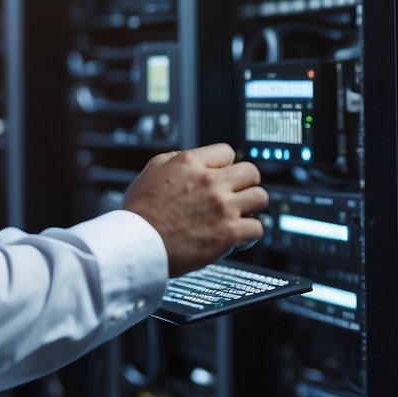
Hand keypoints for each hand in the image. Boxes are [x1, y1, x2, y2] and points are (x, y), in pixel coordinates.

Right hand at [121, 143, 267, 276]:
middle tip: (238, 195)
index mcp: (191, 163)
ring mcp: (222, 207)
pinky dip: (251, 233)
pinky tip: (240, 236)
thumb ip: (174, 158)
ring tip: (242, 215)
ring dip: (253, 207)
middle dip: (246, 184)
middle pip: (251, 172)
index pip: (227, 152)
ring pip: (260, 198)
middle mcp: (210, 181)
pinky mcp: (228, 233)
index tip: (223, 177)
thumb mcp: (151, 170)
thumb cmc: (139, 212)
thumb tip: (190, 157)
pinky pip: (257, 228)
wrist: (137, 244)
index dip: (226, 166)